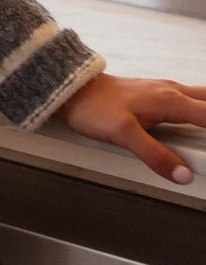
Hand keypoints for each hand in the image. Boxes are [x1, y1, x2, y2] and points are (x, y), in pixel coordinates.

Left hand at [54, 71, 205, 184]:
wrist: (72, 89)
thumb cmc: (94, 107)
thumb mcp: (124, 134)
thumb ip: (155, 155)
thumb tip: (183, 175)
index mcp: (171, 100)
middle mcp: (172, 92)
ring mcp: (164, 90)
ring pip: (202, 98)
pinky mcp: (156, 94)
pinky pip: (190, 99)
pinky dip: (202, 109)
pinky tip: (199, 119)